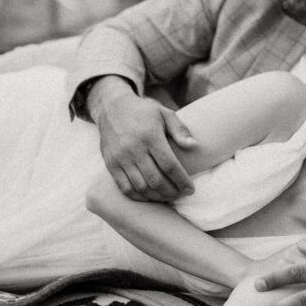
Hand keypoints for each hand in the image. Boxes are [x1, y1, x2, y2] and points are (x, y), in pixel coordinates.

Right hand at [88, 76, 196, 201]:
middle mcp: (134, 148)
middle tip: (181, 194)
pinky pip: (125, 188)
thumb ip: (180, 130)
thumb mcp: (164, 113)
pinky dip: (139, 197)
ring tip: (169, 197)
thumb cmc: (144, 112)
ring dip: (157, 197)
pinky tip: (151, 196)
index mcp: (150, 136)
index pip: (169, 165)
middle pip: (155, 180)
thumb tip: (194, 146)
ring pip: (141, 187)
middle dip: (172, 192)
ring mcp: (120, 158)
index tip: (190, 190)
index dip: (182, 181)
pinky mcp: (111, 164)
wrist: (112, 108)